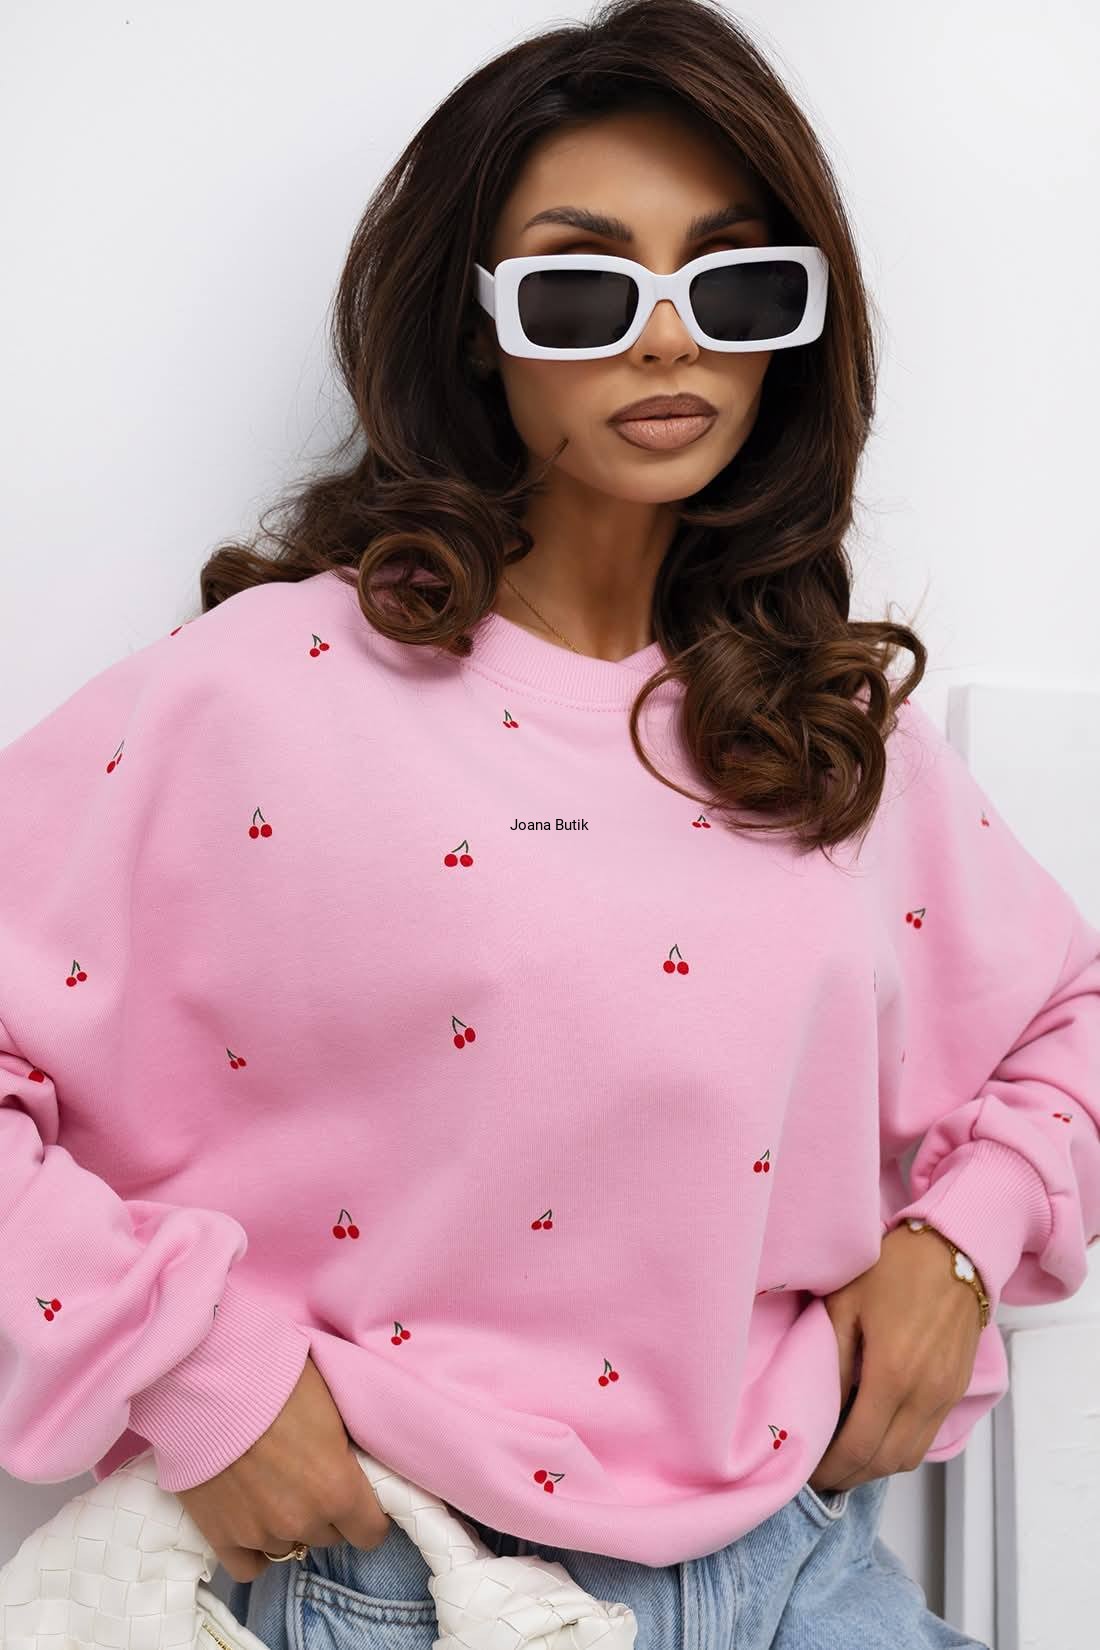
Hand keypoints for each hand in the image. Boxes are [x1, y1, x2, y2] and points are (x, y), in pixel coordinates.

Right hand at [175, 1352, 392, 1581]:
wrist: (208, 1382)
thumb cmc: (276, 1379)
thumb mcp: (332, 1402)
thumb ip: (347, 1446)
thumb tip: (355, 1460)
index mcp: (338, 1487)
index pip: (370, 1532)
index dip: (367, 1513)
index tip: (358, 1496)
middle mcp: (302, 1520)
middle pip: (329, 1536)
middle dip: (325, 1511)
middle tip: (309, 1476)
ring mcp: (260, 1533)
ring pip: (290, 1546)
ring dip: (289, 1524)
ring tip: (274, 1488)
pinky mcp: (221, 1536)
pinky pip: (250, 1567)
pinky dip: (256, 1550)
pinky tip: (254, 1522)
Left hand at [807, 1224, 984, 1494]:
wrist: (953, 1252)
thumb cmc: (893, 1270)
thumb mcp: (846, 1304)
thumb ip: (833, 1358)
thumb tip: (817, 1404)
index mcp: (892, 1373)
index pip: (859, 1447)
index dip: (831, 1469)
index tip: (807, 1473)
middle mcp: (924, 1394)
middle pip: (886, 1463)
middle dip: (851, 1476)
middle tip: (821, 1473)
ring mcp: (945, 1396)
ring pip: (909, 1457)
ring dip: (877, 1467)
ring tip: (845, 1457)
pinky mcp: (955, 1391)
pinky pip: (925, 1437)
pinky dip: (899, 1448)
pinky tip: (875, 1434)